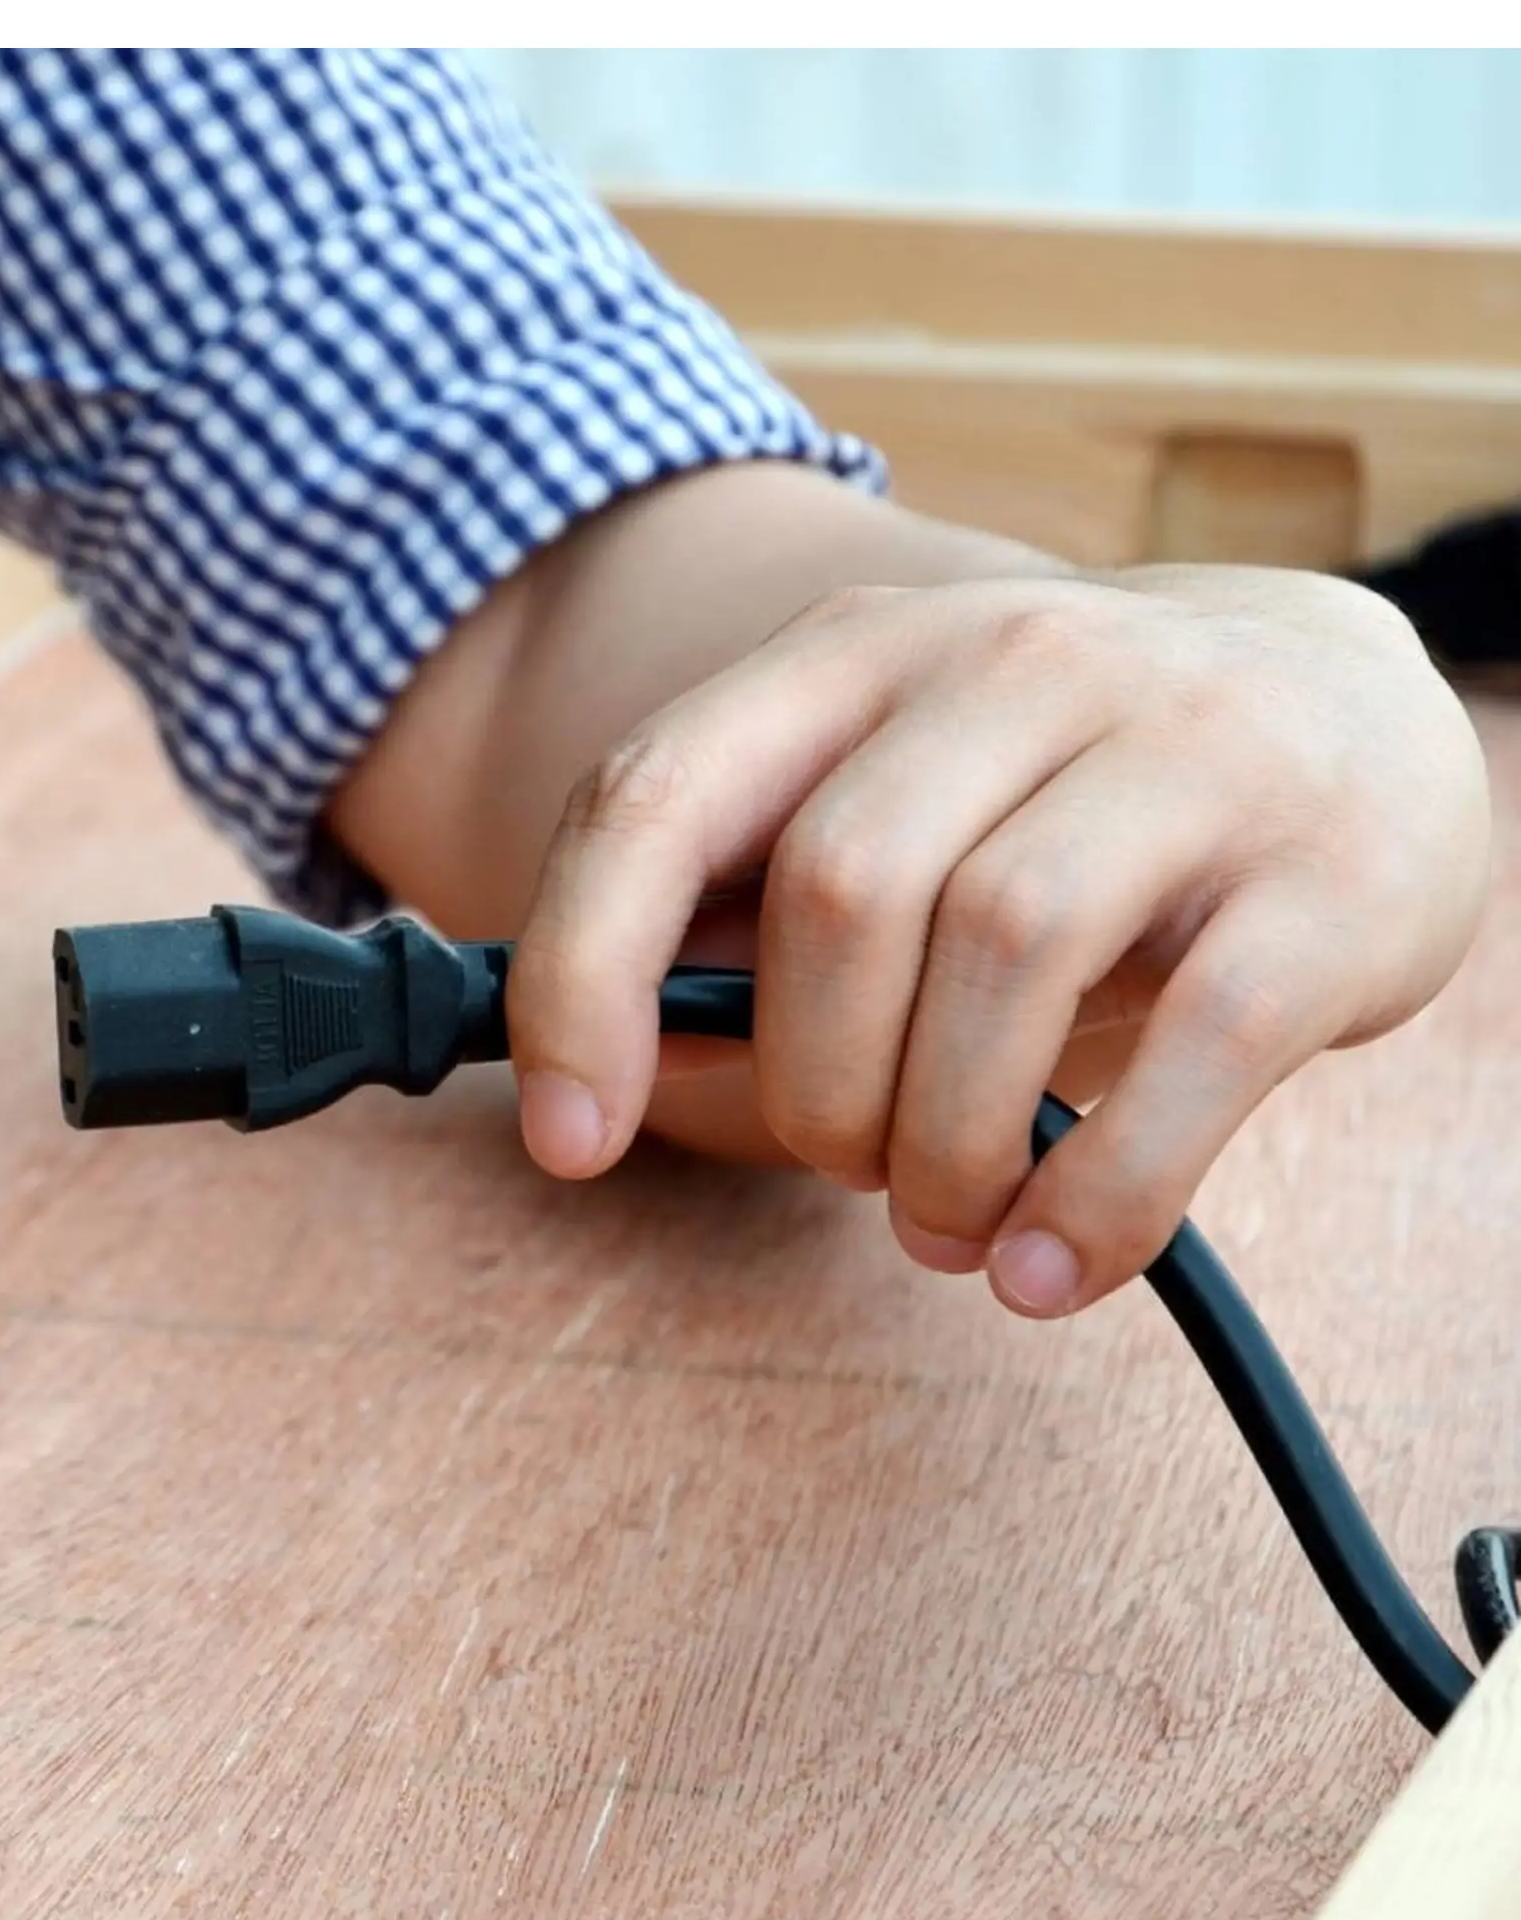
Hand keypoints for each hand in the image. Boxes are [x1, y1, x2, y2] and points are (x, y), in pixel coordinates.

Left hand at [505, 563, 1491, 1315]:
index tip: (567, 1141)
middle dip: (812, 1088)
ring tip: (951, 1220)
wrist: (1352, 718)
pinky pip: (1192, 1053)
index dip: (580, 978)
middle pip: (840, 891)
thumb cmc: (1057, 807)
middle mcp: (1019, 660)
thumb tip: (598, 1076)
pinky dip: (1098, 1196)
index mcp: (857, 652)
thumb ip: (744, 924)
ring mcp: (1191, 747)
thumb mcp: (888, 810)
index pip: (654, 794)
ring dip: (945, 1148)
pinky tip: (1047, 1267)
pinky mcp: (1330, 873)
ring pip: (1002, 953)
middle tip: (855, 1168)